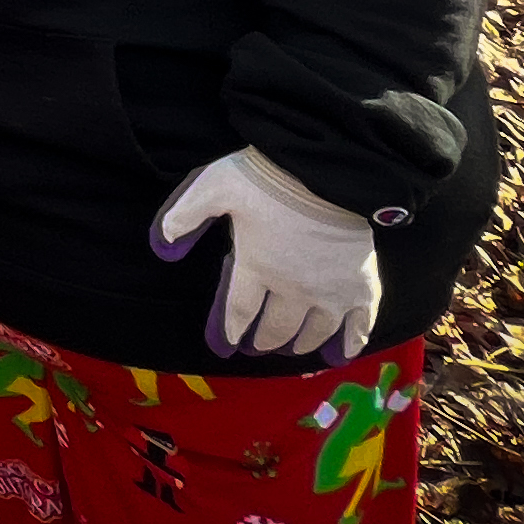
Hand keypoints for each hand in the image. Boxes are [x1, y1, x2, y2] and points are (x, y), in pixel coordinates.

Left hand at [150, 147, 383, 362]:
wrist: (327, 169)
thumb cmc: (266, 177)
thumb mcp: (212, 187)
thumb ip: (183, 216)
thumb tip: (161, 246)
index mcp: (256, 267)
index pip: (238, 312)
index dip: (230, 331)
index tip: (228, 344)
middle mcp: (293, 289)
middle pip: (276, 328)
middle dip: (264, 341)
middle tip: (258, 346)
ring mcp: (330, 292)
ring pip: (314, 332)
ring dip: (300, 344)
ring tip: (292, 349)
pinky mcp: (362, 287)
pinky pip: (359, 326)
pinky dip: (349, 344)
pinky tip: (340, 354)